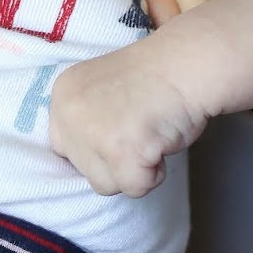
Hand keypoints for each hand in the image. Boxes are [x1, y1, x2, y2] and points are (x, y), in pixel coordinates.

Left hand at [49, 48, 210, 197]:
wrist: (189, 64)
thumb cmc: (156, 77)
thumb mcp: (101, 90)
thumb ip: (85, 119)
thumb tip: (84, 159)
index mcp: (63, 94)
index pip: (63, 145)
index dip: (93, 147)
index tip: (117, 132)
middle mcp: (70, 112)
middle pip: (82, 168)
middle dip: (113, 159)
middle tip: (138, 130)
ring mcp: (93, 133)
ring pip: (104, 183)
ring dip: (131, 169)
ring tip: (149, 135)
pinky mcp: (121, 152)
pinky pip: (134, 187)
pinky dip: (154, 173)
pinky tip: (160, 142)